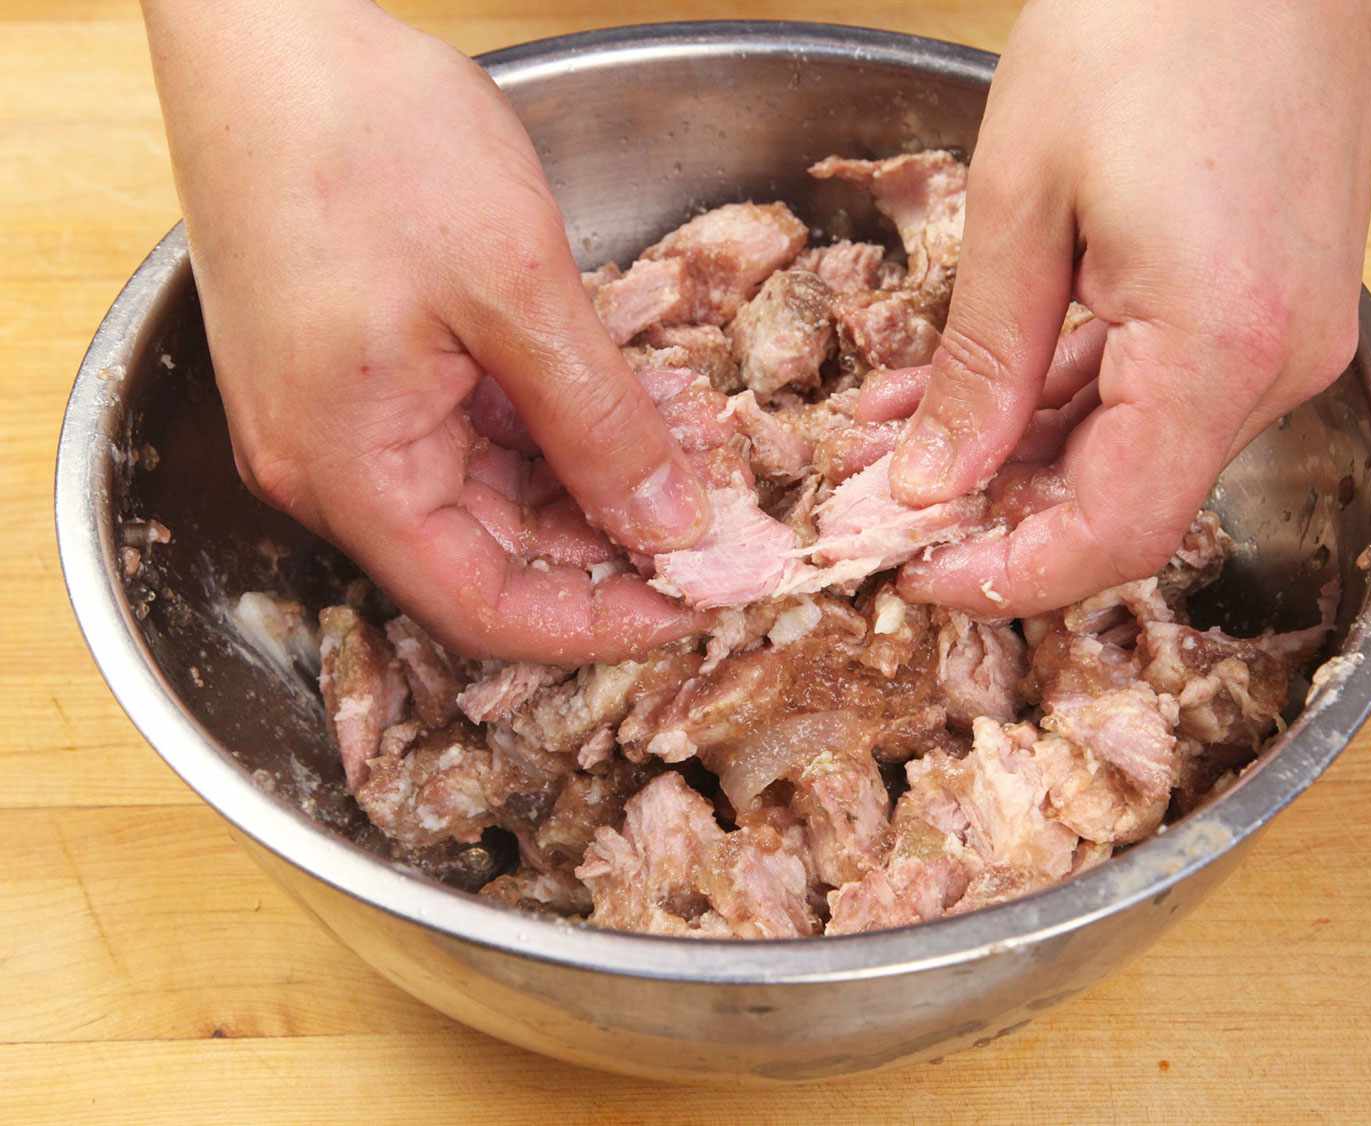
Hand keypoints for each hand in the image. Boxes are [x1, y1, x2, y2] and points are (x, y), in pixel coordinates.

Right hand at [142, 0, 707, 661]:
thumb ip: (598, 424)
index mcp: (348, 471)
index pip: (484, 610)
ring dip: (582, 489)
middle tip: (709, 532)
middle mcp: (328, 466)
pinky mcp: (357, 369)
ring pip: (483, 498)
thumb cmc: (367, 140)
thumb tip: (670, 528)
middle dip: (602, 553)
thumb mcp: (515, 291)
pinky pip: (464, 436)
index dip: (595, 625)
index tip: (690, 605)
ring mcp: (337, 418)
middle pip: (485, 559)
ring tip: (679, 463)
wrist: (265, 25)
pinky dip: (544, 434)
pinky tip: (616, 411)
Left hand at [889, 0, 1370, 616]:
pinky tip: (973, 382)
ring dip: (1013, 448)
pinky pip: (1157, 384)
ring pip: (1132, 446)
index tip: (915, 574)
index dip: (1005, 576)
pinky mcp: (1269, 298)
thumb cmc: (1146, 22)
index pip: (1111, 534)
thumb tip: (935, 482)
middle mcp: (1275, 364)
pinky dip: (1064, 394)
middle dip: (992, 510)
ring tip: (897, 428)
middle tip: (885, 494)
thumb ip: (983, 365)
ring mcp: (1282, 333)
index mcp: (1221, 351)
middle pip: (1123, 503)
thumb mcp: (1025, 202)